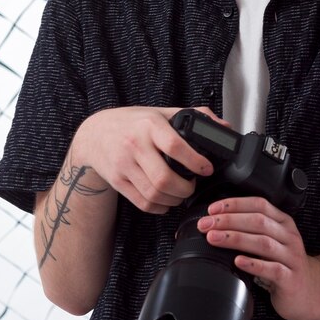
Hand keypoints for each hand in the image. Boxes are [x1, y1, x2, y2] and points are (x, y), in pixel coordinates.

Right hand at [72, 106, 223, 214]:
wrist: (95, 133)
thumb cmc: (132, 122)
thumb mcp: (161, 112)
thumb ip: (193, 116)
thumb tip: (224, 127)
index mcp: (150, 125)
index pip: (174, 146)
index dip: (195, 161)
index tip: (206, 168)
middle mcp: (135, 145)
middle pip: (163, 178)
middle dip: (185, 188)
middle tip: (192, 185)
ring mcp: (124, 165)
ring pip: (154, 193)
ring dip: (174, 199)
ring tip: (180, 193)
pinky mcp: (118, 181)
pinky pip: (142, 202)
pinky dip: (159, 206)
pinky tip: (165, 200)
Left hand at [197, 196, 319, 319]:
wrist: (310, 291)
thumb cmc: (284, 264)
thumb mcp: (272, 241)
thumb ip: (252, 230)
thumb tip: (216, 223)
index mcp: (283, 222)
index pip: (259, 204)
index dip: (235, 204)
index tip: (212, 209)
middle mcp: (289, 236)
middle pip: (258, 221)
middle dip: (229, 220)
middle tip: (206, 225)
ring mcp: (292, 257)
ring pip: (263, 243)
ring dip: (236, 238)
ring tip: (214, 238)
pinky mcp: (291, 279)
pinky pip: (272, 269)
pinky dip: (254, 264)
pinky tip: (238, 262)